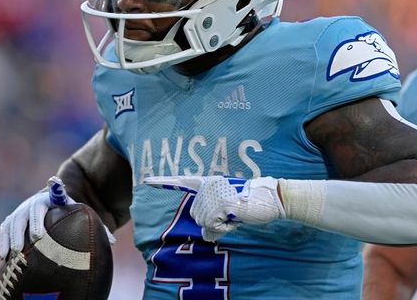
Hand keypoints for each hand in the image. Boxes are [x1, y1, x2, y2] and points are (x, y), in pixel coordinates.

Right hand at [0, 176, 115, 259]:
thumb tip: (113, 242)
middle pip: (30, 211)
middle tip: (35, 239)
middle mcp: (33, 203)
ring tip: (14, 253)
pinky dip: (2, 241)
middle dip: (32, 224)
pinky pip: (4, 229)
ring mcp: (21, 211)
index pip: (53, 195)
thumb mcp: (80, 215)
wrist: (49, 205)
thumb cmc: (67, 213)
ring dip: (12, 237)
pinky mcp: (11, 221)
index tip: (54, 193)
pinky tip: (3, 257)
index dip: (53, 193)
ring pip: (13, 221)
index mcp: (52, 199)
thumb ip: (97, 226)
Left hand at [144, 175, 285, 241]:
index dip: (163, 182)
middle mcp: (208, 186)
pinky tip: (235, 218)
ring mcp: (213, 194)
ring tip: (235, 215)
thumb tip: (206, 235)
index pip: (182, 181)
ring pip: (203, 221)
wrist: (271, 198)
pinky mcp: (221, 204)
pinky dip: (224, 228)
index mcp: (209, 183)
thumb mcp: (229, 211)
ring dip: (219, 224)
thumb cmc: (251, 204)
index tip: (146, 181)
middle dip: (212, 221)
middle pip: (196, 215)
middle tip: (232, 214)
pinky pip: (213, 226)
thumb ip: (214, 219)